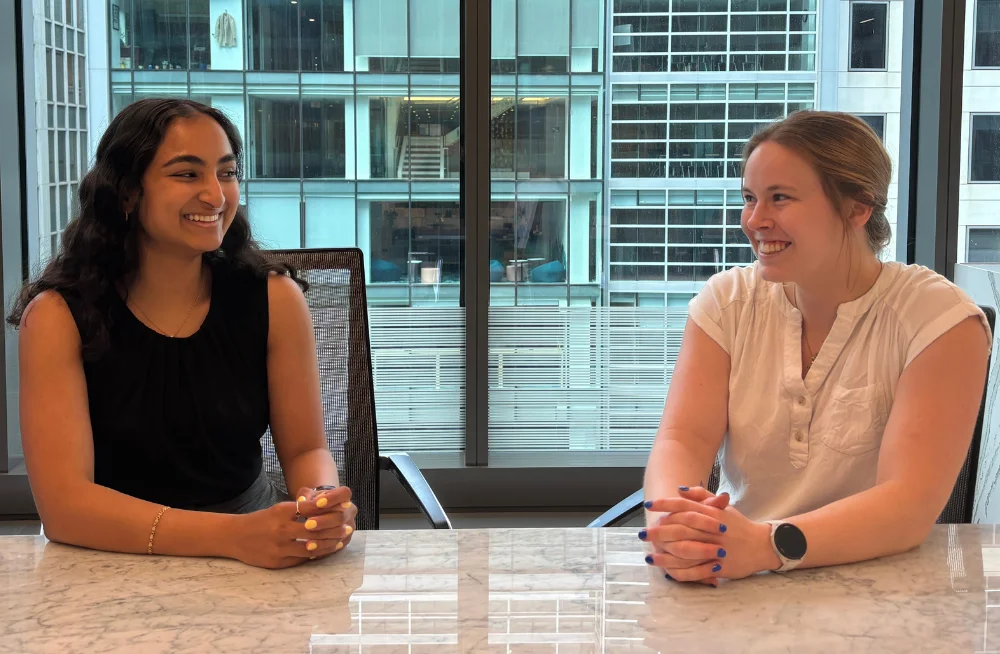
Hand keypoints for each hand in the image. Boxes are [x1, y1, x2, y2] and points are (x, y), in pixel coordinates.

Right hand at [228, 499, 348, 569]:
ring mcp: (279, 547)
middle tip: (347, 529)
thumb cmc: (261, 521)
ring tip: (340, 542)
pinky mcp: (277, 562)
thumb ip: (300, 510)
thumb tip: (326, 509)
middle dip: (333, 530)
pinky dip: (315, 555)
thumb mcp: (279, 510)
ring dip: (328, 545)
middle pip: (315, 530)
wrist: (235, 537)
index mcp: (282, 512)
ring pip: (311, 548)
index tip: (343, 509)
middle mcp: (281, 529)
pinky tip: (324, 552)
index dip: (329, 510)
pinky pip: (301, 559)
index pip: (311, 509)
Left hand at [294, 486, 357, 551]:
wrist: (318, 513)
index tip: (317, 503)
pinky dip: (322, 548)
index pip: (344, 494)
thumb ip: (306, 495)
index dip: (333, 498)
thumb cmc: (313, 501)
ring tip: (307, 542)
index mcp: (344, 497)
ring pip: (339, 533)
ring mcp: (349, 527)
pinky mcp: (344, 540)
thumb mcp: (309, 495)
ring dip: (323, 539)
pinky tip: (310, 549)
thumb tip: (301, 502)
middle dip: (324, 522)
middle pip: (341, 516)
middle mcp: (350, 512)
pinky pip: (335, 546)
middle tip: (308, 525)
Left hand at [644, 497, 779, 582]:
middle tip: (641, 533)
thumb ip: (701, 496)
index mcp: (712, 514)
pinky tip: (666, 572)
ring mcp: (716, 550)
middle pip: (681, 529)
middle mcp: (712, 531)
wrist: (763, 546)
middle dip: (659, 531)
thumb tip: (679, 490)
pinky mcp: (719, 567)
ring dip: (665, 555)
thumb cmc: (739, 525)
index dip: (665, 505)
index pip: (685, 506)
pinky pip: (696, 571)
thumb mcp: (723, 507)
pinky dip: (680, 572)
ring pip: (686, 552)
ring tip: (648, 555)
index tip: (649, 506)